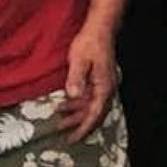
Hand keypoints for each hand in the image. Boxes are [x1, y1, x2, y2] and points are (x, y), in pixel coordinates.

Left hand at [58, 26, 115, 142]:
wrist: (100, 28)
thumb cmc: (90, 42)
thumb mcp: (79, 59)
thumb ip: (76, 78)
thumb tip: (72, 96)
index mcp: (104, 87)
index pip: (95, 114)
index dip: (83, 128)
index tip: (73, 139)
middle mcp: (107, 89)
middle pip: (94, 114)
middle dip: (79, 124)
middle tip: (63, 134)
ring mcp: (104, 85)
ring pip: (91, 106)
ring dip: (76, 114)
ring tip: (60, 120)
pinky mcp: (99, 80)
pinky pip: (90, 98)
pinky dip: (78, 104)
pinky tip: (66, 105)